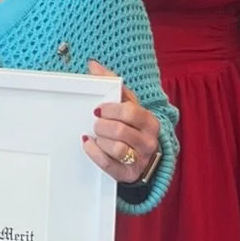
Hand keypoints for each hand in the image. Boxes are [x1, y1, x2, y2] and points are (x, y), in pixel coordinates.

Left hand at [82, 60, 161, 184]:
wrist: (142, 158)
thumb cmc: (132, 127)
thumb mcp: (128, 105)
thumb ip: (113, 85)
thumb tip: (94, 65)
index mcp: (150, 122)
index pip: (131, 112)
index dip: (111, 109)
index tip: (100, 109)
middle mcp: (148, 142)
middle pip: (121, 131)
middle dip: (102, 125)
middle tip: (96, 122)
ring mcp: (139, 160)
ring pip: (116, 149)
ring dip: (100, 139)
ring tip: (97, 135)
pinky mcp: (127, 174)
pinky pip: (107, 164)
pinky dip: (94, 152)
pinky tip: (89, 144)